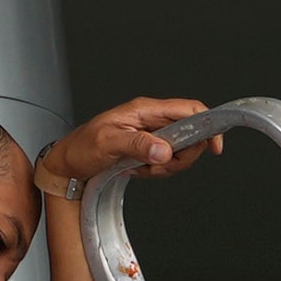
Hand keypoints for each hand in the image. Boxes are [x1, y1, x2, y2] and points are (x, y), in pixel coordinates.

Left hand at [39, 94, 215, 200]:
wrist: (67, 164)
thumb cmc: (81, 147)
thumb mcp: (107, 143)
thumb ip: (138, 145)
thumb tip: (165, 150)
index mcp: (146, 110)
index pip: (190, 109)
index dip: (208, 125)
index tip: (213, 147)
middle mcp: (152, 120)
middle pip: (190, 135)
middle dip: (181, 156)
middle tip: (159, 165)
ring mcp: (151, 135)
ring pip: (180, 152)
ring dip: (165, 167)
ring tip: (140, 168)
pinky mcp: (148, 149)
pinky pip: (167, 162)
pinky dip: (156, 171)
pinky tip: (136, 170)